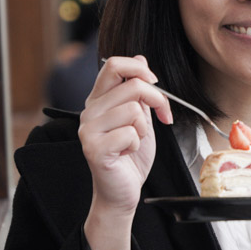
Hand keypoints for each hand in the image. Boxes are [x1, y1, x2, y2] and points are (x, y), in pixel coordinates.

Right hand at [78, 54, 173, 216]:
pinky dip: (137, 145)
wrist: (122, 191)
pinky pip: (130, 134)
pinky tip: (126, 153)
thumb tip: (140, 59)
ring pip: (134, 110)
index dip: (140, 69)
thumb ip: (138, 91)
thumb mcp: (140, 118)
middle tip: (161, 118)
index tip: (156, 84)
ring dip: (144, 129)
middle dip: (158, 101)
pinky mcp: (94, 148)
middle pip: (132, 86)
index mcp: (99, 100)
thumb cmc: (130, 157)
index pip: (113, 64)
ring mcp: (88, 129)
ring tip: (133, 141)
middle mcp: (89, 111)